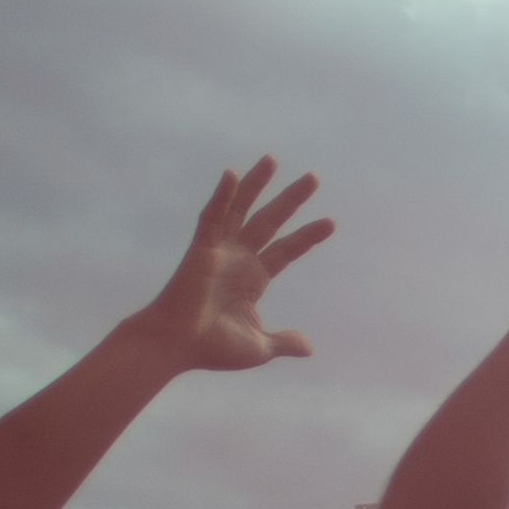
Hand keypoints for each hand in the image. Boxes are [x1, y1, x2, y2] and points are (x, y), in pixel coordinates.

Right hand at [122, 159, 333, 372]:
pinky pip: (212, 218)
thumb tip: (309, 348)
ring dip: (256, 185)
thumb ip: (283, 342)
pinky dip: (222, 197)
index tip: (331, 222)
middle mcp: (239, 259)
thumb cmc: (211, 348)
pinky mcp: (200, 249)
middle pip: (271, 222)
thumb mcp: (259, 347)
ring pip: (242, 210)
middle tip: (313, 178)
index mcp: (254, 278)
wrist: (177, 348)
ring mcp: (220, 251)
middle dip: (291, 200)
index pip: (287, 250)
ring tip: (273, 160)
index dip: (307, 237)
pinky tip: (232, 175)